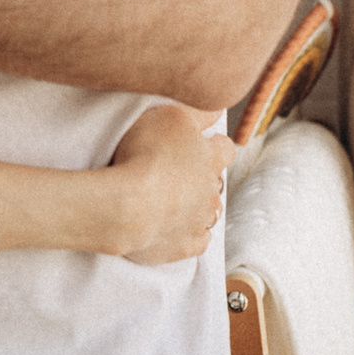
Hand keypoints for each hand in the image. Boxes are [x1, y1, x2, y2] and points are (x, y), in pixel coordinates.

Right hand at [109, 104, 233, 263]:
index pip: (225, 149)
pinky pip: (196, 241)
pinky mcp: (185, 246)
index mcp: (210, 158)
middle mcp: (211, 190)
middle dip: (202, 177)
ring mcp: (200, 221)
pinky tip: (173, 227)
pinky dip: (188, 234)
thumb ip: (198, 111)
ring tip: (170, 199)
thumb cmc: (145, 155)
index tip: (201, 142)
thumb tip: (217, 108)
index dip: (214, 144)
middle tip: (177, 171)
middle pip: (216, 182)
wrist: (128, 205)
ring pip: (208, 212)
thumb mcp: (171, 115)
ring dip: (195, 206)